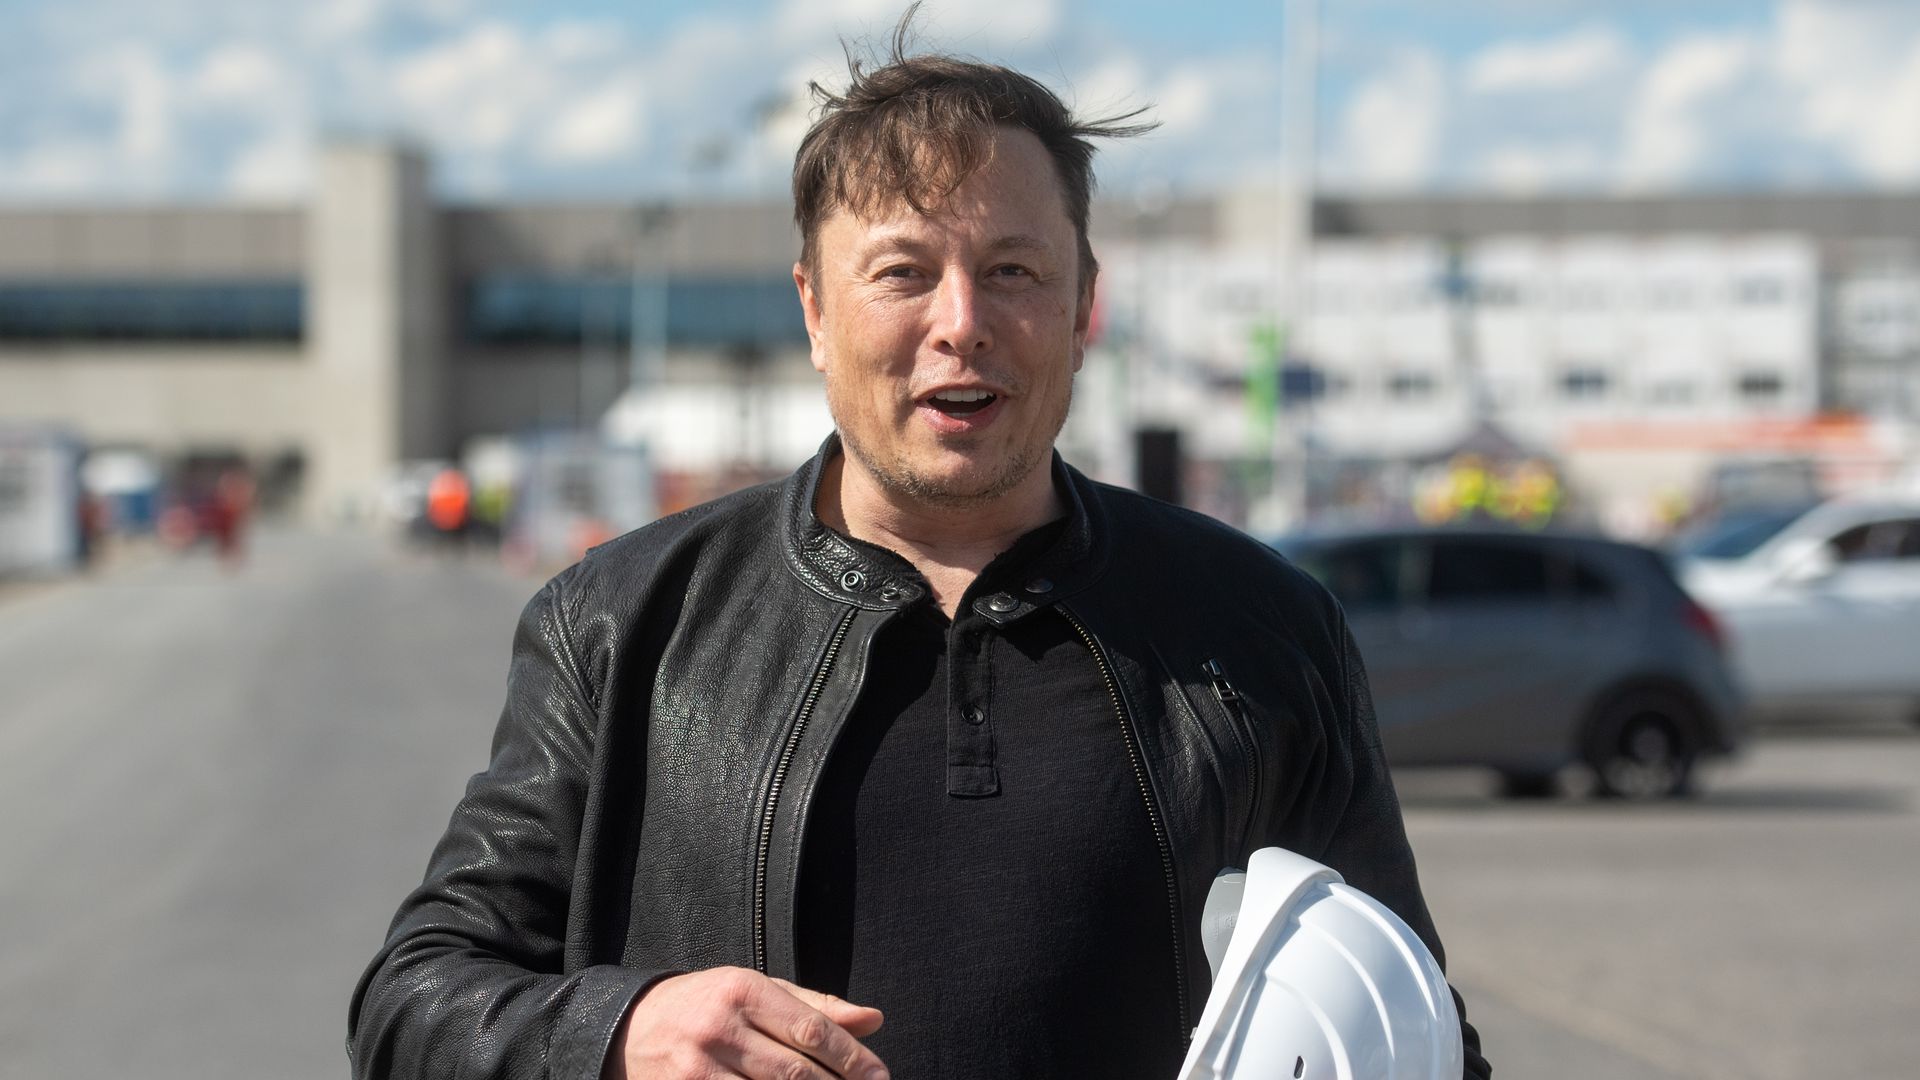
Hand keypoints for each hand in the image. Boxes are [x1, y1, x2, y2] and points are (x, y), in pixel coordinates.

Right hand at [604, 966, 888, 1079]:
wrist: (627, 1026)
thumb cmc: (706, 1005)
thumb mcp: (757, 991)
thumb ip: (816, 1007)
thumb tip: (874, 1020)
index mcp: (743, 989)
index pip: (810, 1029)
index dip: (852, 1058)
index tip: (880, 1076)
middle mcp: (720, 1025)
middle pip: (795, 1071)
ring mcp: (698, 1066)